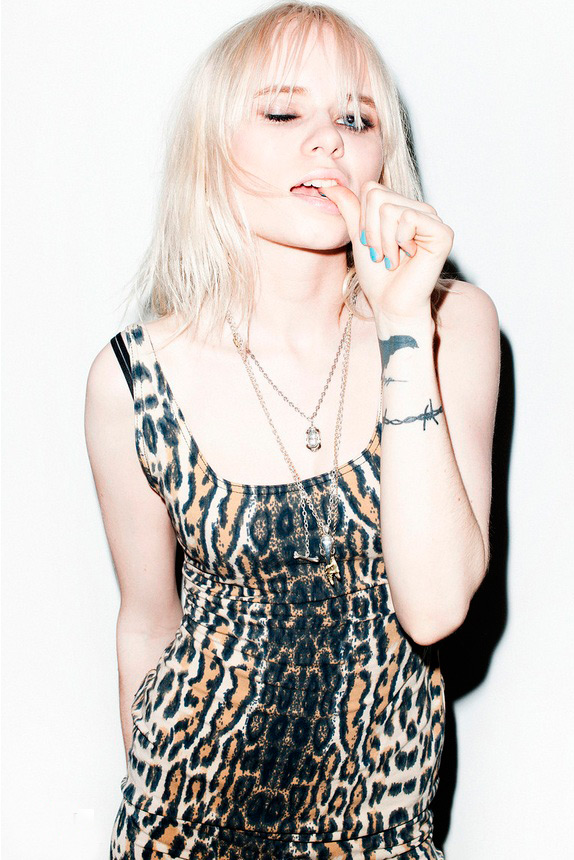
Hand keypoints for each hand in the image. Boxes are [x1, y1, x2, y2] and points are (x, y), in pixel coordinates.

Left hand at [320, 181, 453, 330]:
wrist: (390, 304)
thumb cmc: (377, 276)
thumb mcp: (359, 237)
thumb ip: (350, 209)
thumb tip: (330, 186)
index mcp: (402, 207)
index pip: (371, 189)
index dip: (362, 220)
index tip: (370, 244)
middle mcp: (420, 209)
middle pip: (378, 196)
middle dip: (371, 231)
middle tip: (380, 254)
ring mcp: (433, 219)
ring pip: (389, 208)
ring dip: (384, 241)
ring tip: (392, 258)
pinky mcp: (443, 232)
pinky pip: (408, 218)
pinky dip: (399, 241)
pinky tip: (408, 257)